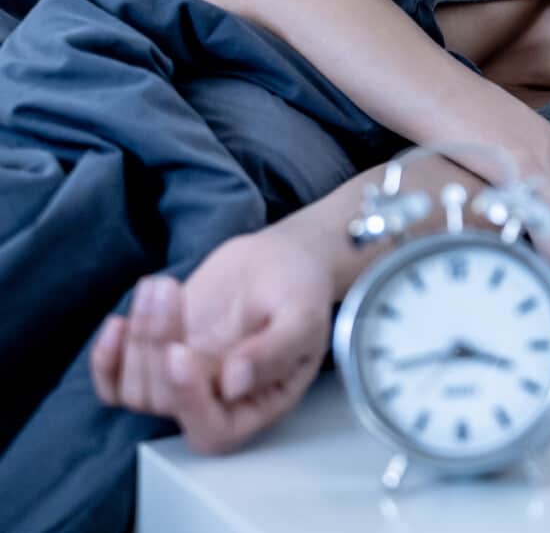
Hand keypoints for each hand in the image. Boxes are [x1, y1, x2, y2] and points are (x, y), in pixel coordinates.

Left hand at [89, 228, 334, 453]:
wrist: (279, 260)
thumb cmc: (300, 289)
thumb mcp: (302, 316)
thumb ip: (276, 351)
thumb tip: (234, 383)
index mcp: (259, 403)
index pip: (213, 430)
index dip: (188, 401)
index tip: (181, 352)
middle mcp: (217, 401)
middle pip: (165, 403)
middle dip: (157, 346)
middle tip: (170, 291)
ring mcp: (184, 381)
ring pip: (136, 391)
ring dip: (138, 338)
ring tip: (162, 286)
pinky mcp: (158, 360)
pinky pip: (116, 384)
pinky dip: (106, 360)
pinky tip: (117, 323)